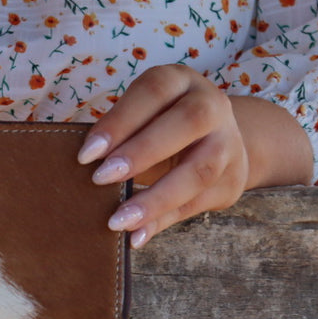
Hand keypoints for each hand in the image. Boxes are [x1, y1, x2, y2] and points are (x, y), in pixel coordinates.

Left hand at [77, 65, 312, 247]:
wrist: (220, 138)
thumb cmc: (160, 123)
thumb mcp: (143, 114)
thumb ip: (120, 132)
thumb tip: (85, 163)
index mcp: (182, 82)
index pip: (154, 91)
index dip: (121, 120)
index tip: (86, 154)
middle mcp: (213, 106)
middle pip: (189, 122)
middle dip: (142, 151)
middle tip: (100, 178)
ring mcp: (229, 144)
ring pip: (199, 170)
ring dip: (155, 199)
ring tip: (117, 220)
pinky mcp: (232, 181)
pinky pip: (197, 204)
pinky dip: (163, 222)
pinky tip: (136, 236)